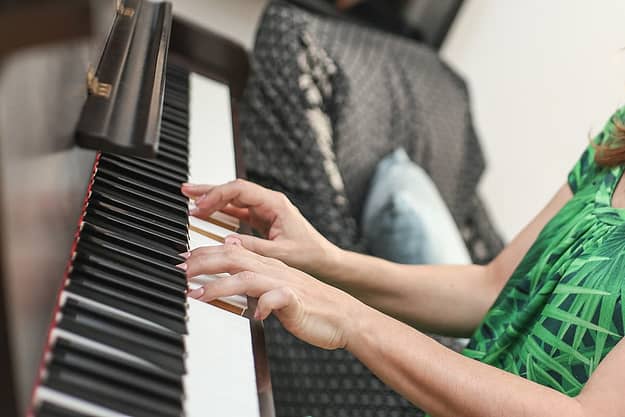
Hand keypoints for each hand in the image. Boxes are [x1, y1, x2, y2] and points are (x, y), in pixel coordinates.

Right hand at [182, 180, 337, 277]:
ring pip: (233, 198)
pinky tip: (206, 212)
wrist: (324, 261)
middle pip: (233, 189)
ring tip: (190, 198)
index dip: (217, 195)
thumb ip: (255, 246)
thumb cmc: (309, 255)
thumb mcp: (281, 253)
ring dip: (212, 198)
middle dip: (209, 190)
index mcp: (274, 204)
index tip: (200, 206)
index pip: (240, 190)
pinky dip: (220, 210)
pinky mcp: (261, 220)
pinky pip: (236, 210)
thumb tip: (229, 242)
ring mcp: (264, 210)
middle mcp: (268, 203)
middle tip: (186, 191)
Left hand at [182, 239, 362, 349]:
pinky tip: (253, 316)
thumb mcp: (274, 290)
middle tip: (179, 270)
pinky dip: (264, 306)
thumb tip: (227, 279)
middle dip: (203, 262)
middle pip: (234, 257)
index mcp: (267, 266)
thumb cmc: (308, 305)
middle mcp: (273, 271)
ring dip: (221, 285)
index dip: (204, 254)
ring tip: (197, 294)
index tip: (181, 261)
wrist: (343, 316)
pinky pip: (278, 300)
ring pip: (248, 277)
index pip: (231, 252)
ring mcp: (285, 284)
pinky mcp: (296, 301)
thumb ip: (253, 283)